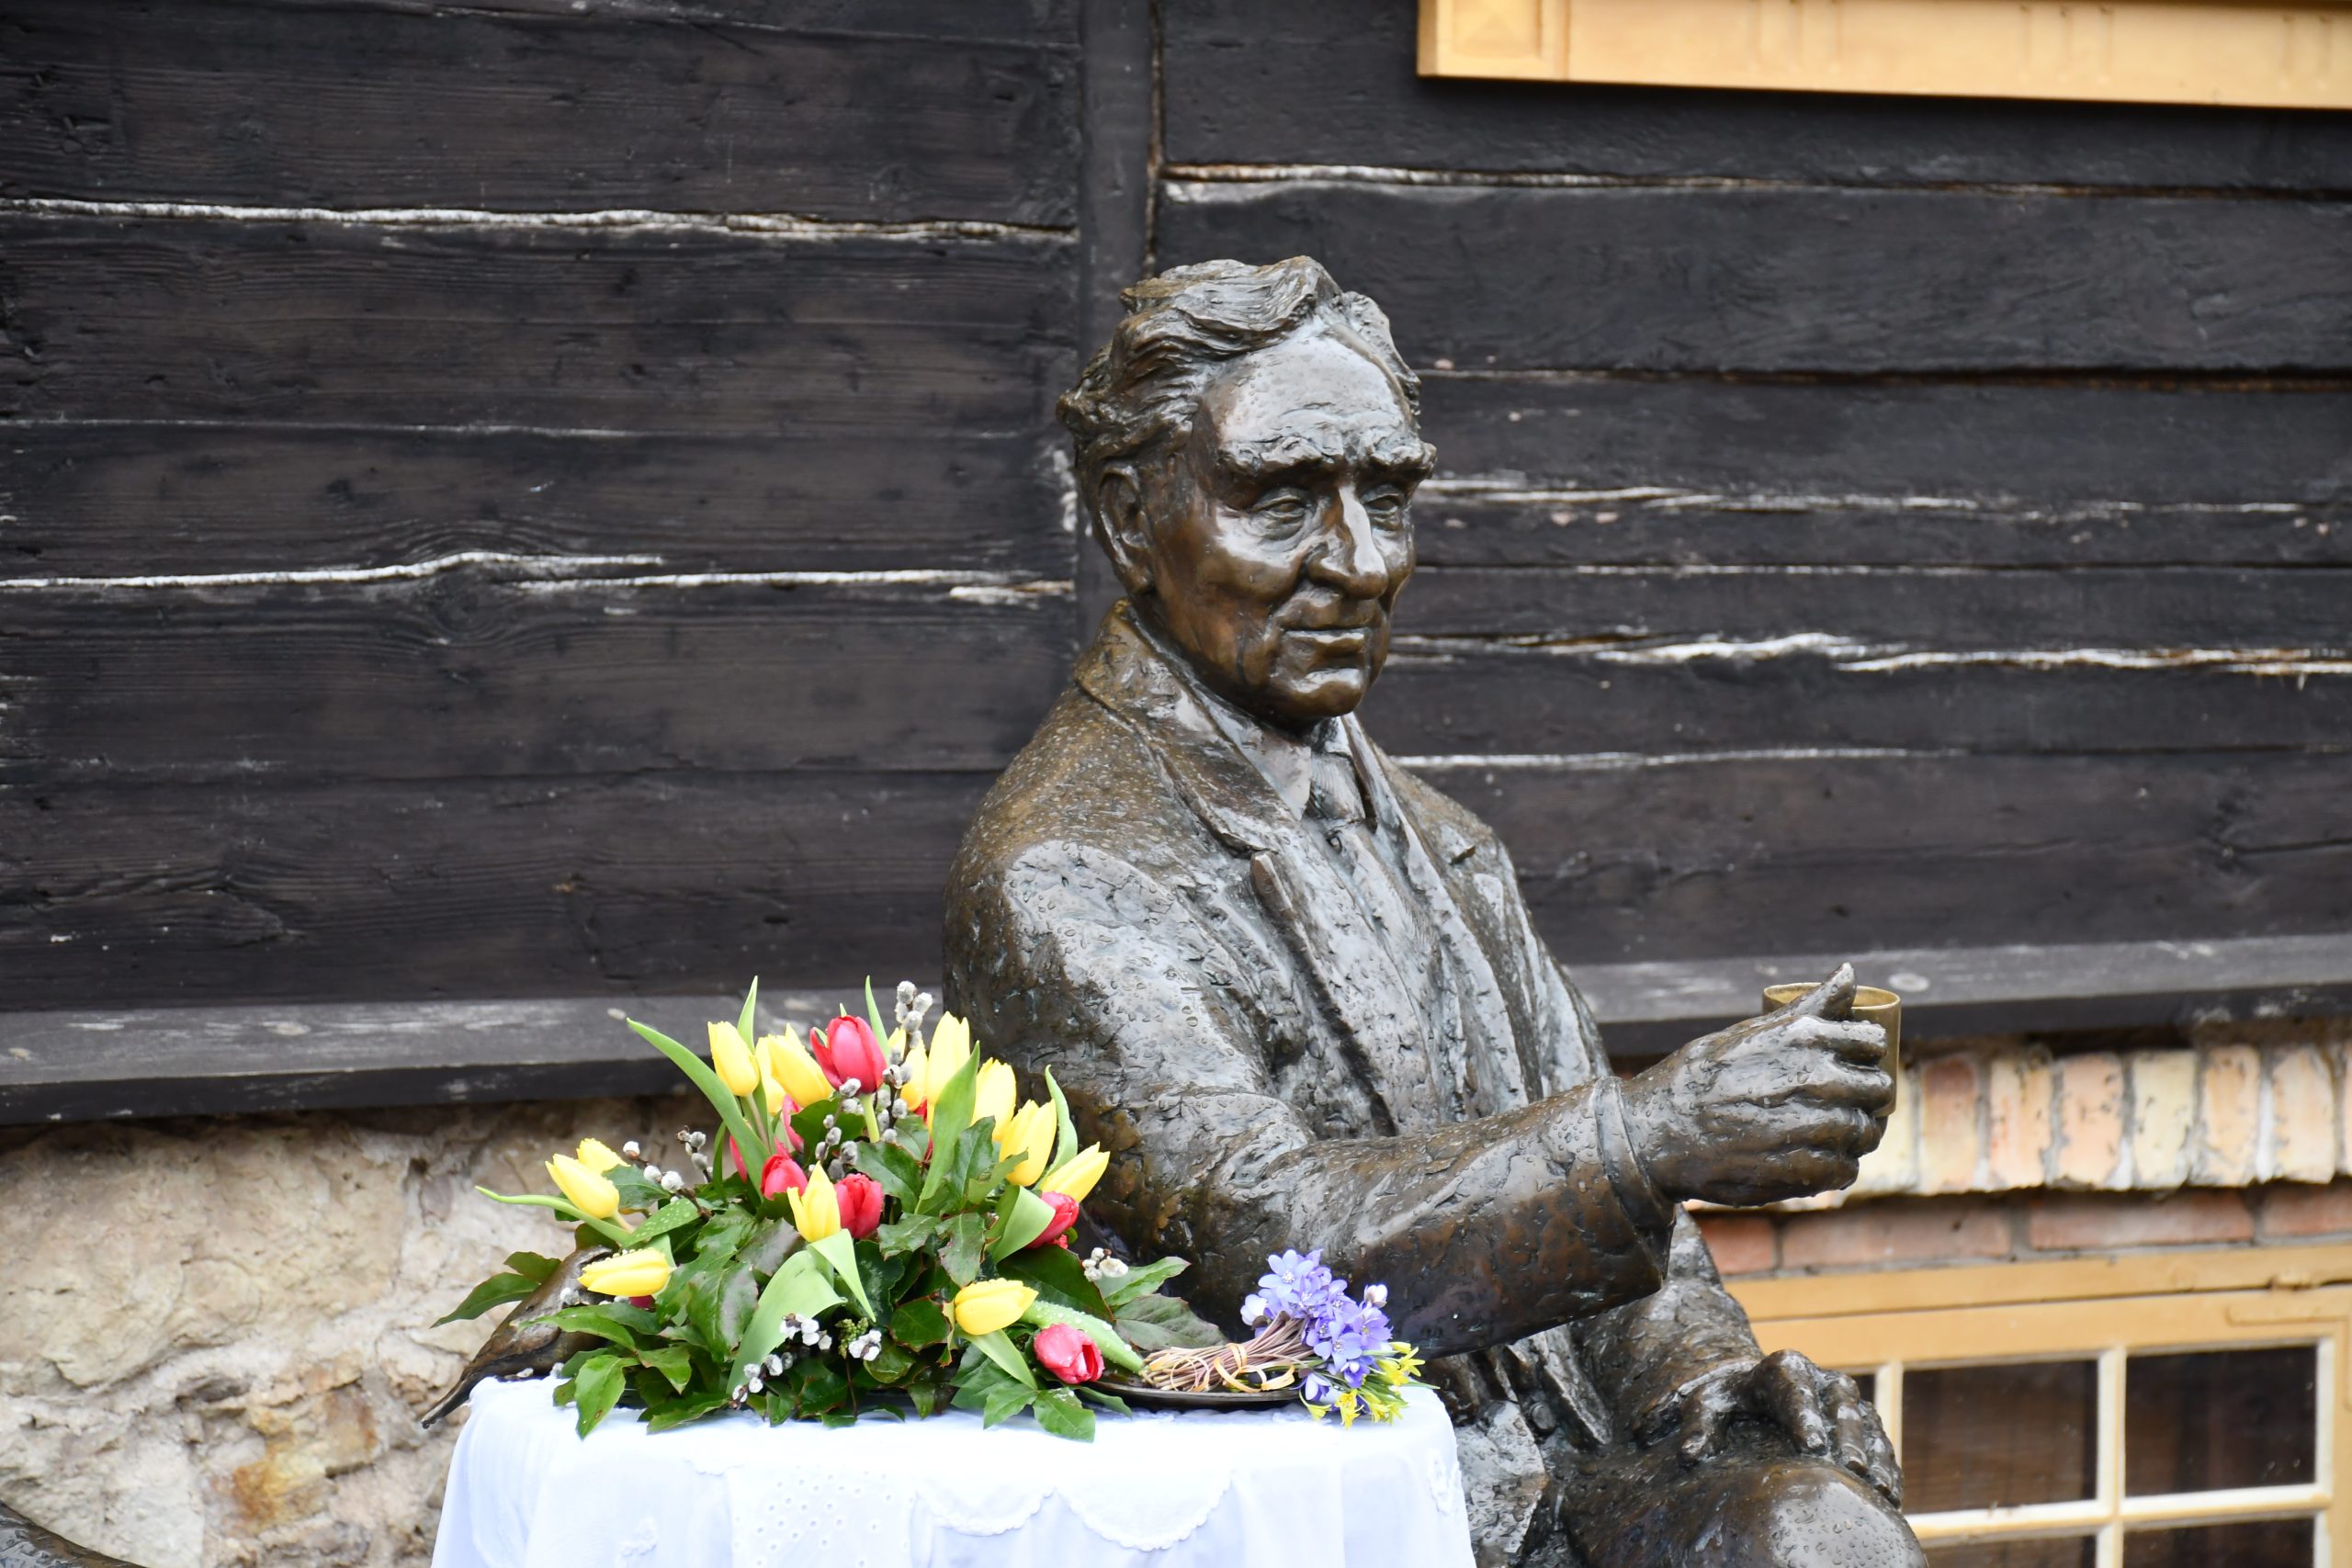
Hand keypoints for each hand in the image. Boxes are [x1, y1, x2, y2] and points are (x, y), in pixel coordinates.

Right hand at [1619, 963, 1890, 1205]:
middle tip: (1840, 1104)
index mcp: (1807, 1038)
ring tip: (1823, 1135)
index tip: (1850, 1065)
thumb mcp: (1753, 1030)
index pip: (1873, 1043)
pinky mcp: (1808, 1170)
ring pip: (1865, 1132)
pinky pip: (1846, 1170)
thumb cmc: (1701, 1076)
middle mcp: (1819, 1078)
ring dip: (1852, 1136)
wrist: (1659, 1130)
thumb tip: (1850, 973)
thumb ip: (1810, 1008)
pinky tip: (1811, 1160)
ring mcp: (1817, 1127)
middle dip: (1865, 1098)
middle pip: (1878, 1091)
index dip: (1865, 1055)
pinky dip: (1833, 1169)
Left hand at [1640, 1350, 1900, 1504]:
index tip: (1809, 1445)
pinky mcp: (1863, 1420)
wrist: (1756, 1391)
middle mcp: (1820, 1379)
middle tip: (1850, 1468)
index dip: (1804, 1415)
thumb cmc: (1728, 1399)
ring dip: (1873, 1452)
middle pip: (1839, 1404)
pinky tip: (1890, 1494)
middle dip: (1846, 1436)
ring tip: (1877, 1486)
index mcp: (1781, 1369)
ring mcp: (1845, 1399)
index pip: (1794, 1389)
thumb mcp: (1705, 1404)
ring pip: (1866, 1421)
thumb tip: (1690, 1456)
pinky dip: (1887, 1464)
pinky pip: (1880, 1440)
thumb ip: (1697, 1426)